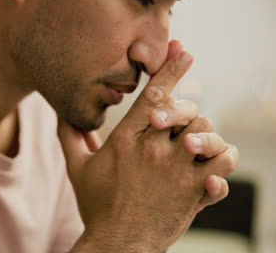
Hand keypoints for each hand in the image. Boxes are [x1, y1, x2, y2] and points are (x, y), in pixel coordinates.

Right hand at [59, 40, 237, 251]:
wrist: (118, 244)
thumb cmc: (97, 205)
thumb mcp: (77, 168)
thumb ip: (70, 136)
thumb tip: (62, 112)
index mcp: (125, 140)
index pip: (152, 95)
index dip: (170, 69)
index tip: (182, 51)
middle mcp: (153, 150)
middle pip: (185, 109)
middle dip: (186, 109)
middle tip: (178, 122)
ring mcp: (177, 170)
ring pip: (206, 132)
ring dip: (204, 134)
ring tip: (191, 145)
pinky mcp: (194, 190)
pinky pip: (222, 164)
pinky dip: (221, 161)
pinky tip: (208, 167)